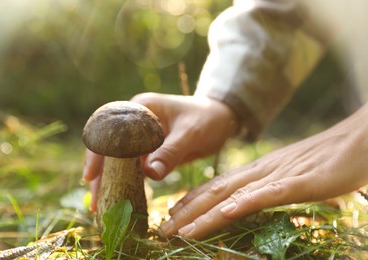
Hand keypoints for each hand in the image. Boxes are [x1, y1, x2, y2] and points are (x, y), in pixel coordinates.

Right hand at [83, 92, 239, 210]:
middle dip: (101, 173)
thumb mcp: (190, 133)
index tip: (91, 174)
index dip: (98, 152)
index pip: (110, 130)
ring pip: (120, 160)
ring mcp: (142, 137)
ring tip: (104, 205)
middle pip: (110, 148)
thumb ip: (170, 152)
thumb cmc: (207, 118)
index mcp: (142, 109)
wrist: (221, 119)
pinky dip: (128, 182)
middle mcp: (136, 122)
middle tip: (95, 200)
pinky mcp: (150, 150)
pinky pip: (135, 167)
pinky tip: (123, 198)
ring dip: (112, 181)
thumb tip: (150, 174)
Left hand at [159, 103, 367, 238]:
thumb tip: (258, 198)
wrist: (357, 140)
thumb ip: (273, 186)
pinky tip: (223, 214)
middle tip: (162, 229)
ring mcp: (277, 176)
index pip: (217, 186)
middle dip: (186, 212)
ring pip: (231, 196)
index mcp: (258, 170)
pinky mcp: (298, 183)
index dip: (192, 200)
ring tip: (178, 230)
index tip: (172, 213)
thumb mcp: (292, 174)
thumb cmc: (327, 159)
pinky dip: (242, 205)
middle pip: (214, 192)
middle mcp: (260, 172)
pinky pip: (265, 195)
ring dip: (203, 214)